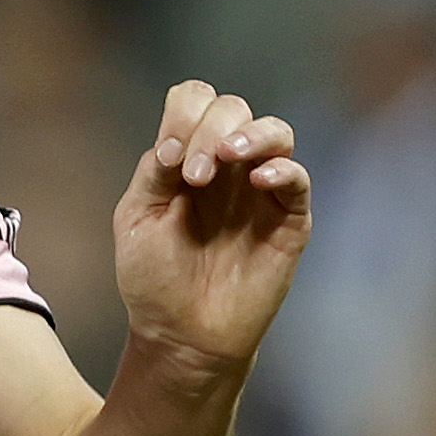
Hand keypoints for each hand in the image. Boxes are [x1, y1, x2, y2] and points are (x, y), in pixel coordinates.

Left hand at [109, 81, 311, 390]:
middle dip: (210, 130)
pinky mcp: (288, 218)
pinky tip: (258, 179)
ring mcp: (260, 189)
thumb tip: (175, 141)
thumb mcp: (137, 220)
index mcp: (187, 158)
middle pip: (233, 108)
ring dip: (250, 135)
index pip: (195, 101)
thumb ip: (153, 173)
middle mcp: (227, 166)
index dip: (184, 115)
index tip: (169, 157)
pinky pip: (298, 178)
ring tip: (228, 157)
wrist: (182, 334)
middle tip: (194, 175)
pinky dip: (282, 169)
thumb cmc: (155, 279)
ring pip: (275, 131)